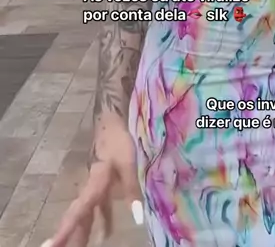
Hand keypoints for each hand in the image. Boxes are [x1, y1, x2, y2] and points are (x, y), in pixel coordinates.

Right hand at [45, 124, 142, 246]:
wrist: (109, 123)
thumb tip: (138, 218)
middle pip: (77, 218)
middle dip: (68, 236)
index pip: (78, 212)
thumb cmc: (118, 142)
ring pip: (84, 215)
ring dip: (80, 232)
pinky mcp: (100, 185)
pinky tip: (105, 234)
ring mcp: (93, 188)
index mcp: (94, 185)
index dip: (66, 230)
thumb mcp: (128, 165)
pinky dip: (99, 221)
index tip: (52, 245)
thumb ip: (131, 191)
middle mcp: (89, 189)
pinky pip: (97, 208)